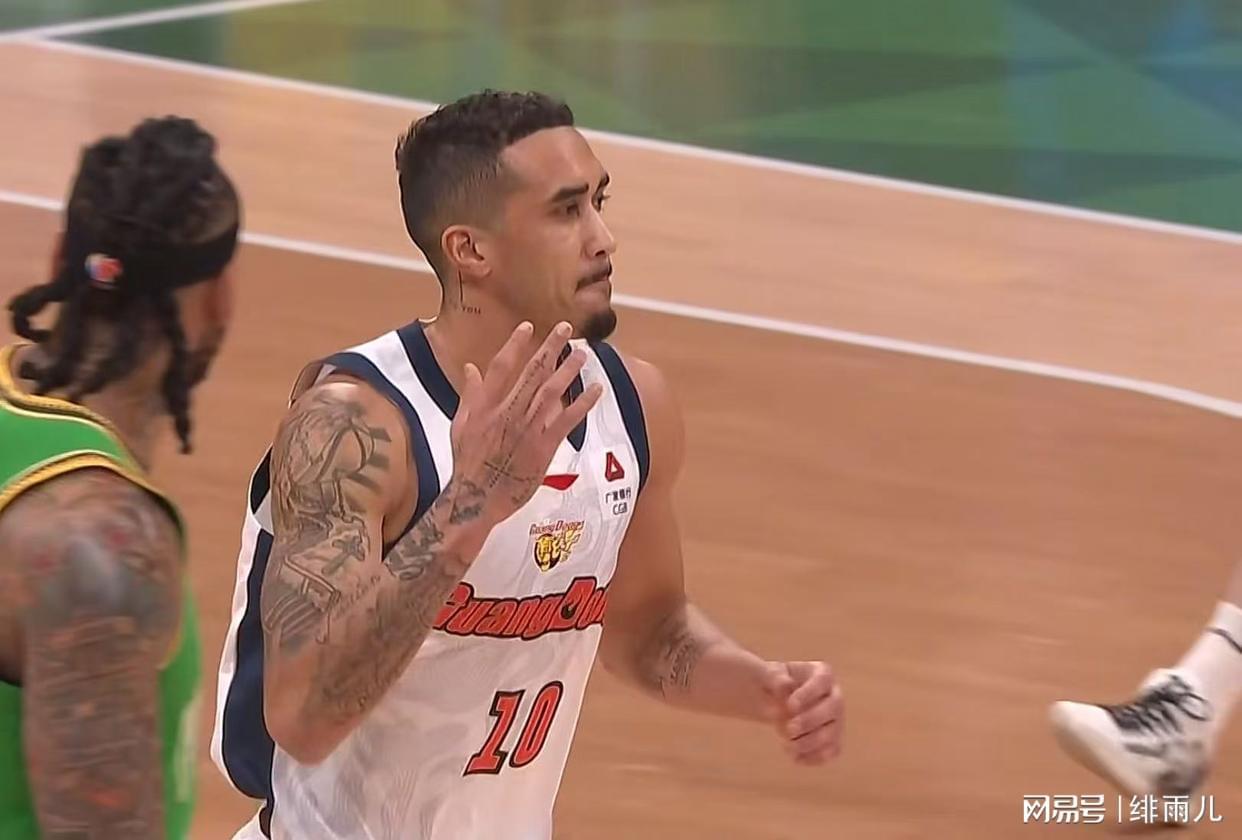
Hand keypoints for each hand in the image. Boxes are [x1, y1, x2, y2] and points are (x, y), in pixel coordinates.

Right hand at [448, 321, 602, 526]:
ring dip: (569, 370)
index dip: (516, 344)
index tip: (528, 326)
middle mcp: (508, 412)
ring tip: (582, 353)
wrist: (476, 498)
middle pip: (532, 373)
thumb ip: (469, 395)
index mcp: (486, 406)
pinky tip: (596, 389)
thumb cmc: (466, 464)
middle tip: (566, 328)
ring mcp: (528, 429)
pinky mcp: (544, 448)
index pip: (502, 367)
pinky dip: (583, 404)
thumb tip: (470, 367)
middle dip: (550, 348)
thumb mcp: (460, 426)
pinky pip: (567, 421)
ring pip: (552, 392)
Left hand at [764, 661, 843, 765]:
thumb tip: (786, 685)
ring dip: (812, 742)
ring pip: (834, 733)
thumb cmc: (775, 683)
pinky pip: (832, 751)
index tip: (791, 705)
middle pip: (833, 708)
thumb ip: (776, 678)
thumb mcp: (770, 675)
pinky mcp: (833, 739)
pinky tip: (795, 757)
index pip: (823, 680)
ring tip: (787, 746)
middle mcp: (835, 696)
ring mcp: (836, 719)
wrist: (775, 700)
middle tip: (790, 729)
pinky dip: (815, 757)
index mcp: (822, 674)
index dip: (809, 694)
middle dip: (812, 720)